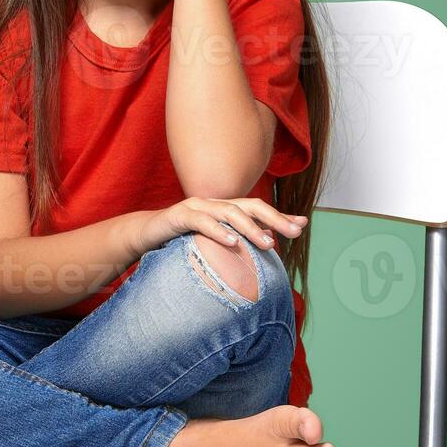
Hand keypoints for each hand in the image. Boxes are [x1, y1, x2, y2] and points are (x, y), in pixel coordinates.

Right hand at [138, 197, 308, 254]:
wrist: (144, 235)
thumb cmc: (181, 240)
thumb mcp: (213, 242)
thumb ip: (237, 241)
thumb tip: (269, 243)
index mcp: (224, 209)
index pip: (257, 209)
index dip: (280, 216)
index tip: (302, 225)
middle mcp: (214, 203)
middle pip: (250, 206)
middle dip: (274, 218)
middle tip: (295, 232)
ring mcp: (196, 207)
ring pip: (229, 212)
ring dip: (250, 227)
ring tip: (267, 243)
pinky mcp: (178, 215)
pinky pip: (201, 221)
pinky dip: (218, 231)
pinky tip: (232, 242)